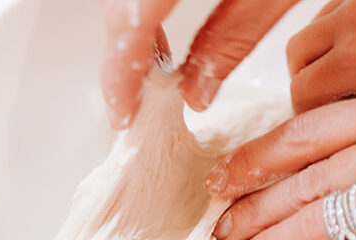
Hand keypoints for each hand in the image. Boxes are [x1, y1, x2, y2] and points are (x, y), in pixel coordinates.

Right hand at [101, 0, 300, 128]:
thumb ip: (235, 36)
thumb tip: (197, 94)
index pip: (130, 22)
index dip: (120, 73)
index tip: (121, 114)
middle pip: (120, 8)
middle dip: (123, 58)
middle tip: (132, 103)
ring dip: (132, 32)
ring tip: (147, 73)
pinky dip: (143, 8)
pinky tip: (158, 25)